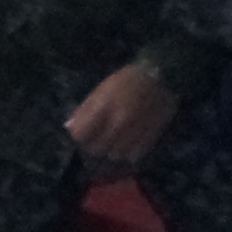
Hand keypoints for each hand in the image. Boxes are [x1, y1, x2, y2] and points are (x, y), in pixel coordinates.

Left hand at [64, 60, 178, 167]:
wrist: (162, 77)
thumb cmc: (128, 80)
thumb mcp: (102, 89)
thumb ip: (85, 109)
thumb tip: (69, 128)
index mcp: (104, 106)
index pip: (81, 134)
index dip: (79, 136)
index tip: (82, 133)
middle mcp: (119, 121)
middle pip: (97, 147)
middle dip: (93, 144)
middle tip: (97, 138)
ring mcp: (135, 131)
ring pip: (115, 154)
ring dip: (111, 150)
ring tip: (113, 141)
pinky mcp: (150, 136)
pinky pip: (134, 154)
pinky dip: (128, 152)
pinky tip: (128, 143)